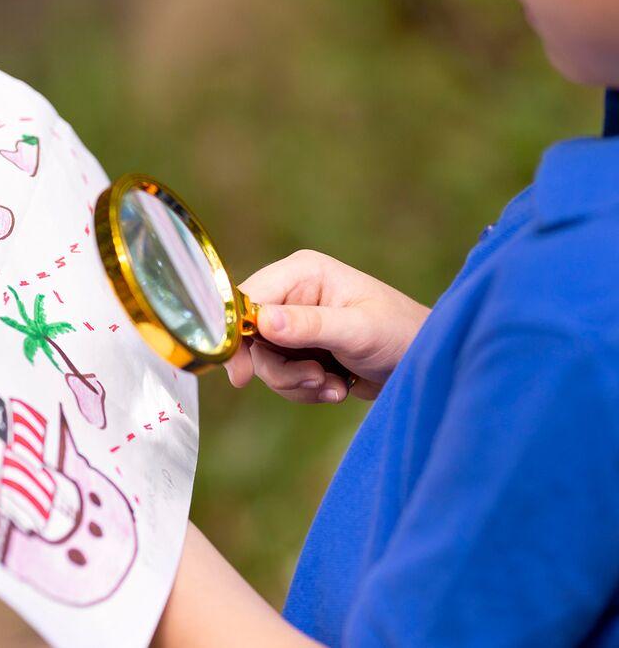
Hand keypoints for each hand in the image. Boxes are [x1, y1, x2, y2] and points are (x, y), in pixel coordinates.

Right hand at [225, 250, 429, 402]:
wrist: (425, 364)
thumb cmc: (400, 333)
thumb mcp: (357, 330)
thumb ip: (310, 325)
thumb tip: (262, 321)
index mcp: (302, 273)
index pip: (247, 299)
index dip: (238, 336)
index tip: (241, 373)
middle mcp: (292, 294)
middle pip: (251, 338)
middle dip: (280, 369)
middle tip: (313, 380)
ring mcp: (294, 324)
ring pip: (265, 363)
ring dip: (296, 383)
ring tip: (332, 385)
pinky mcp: (300, 351)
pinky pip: (281, 377)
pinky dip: (305, 390)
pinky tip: (336, 387)